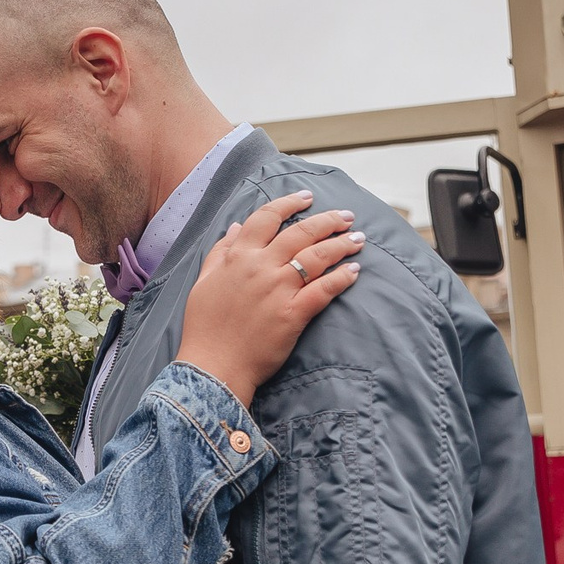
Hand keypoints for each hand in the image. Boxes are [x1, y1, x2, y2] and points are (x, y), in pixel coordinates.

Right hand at [175, 191, 364, 403]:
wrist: (213, 366)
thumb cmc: (204, 326)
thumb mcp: (204, 281)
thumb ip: (221, 251)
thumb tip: (237, 226)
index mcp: (238, 257)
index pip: (267, 218)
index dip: (290, 203)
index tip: (307, 197)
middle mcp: (261, 267)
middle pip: (301, 233)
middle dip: (328, 220)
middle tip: (347, 216)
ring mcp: (278, 290)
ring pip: (316, 257)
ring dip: (341, 244)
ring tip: (358, 239)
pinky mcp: (293, 314)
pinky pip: (324, 290)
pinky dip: (342, 278)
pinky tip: (354, 271)